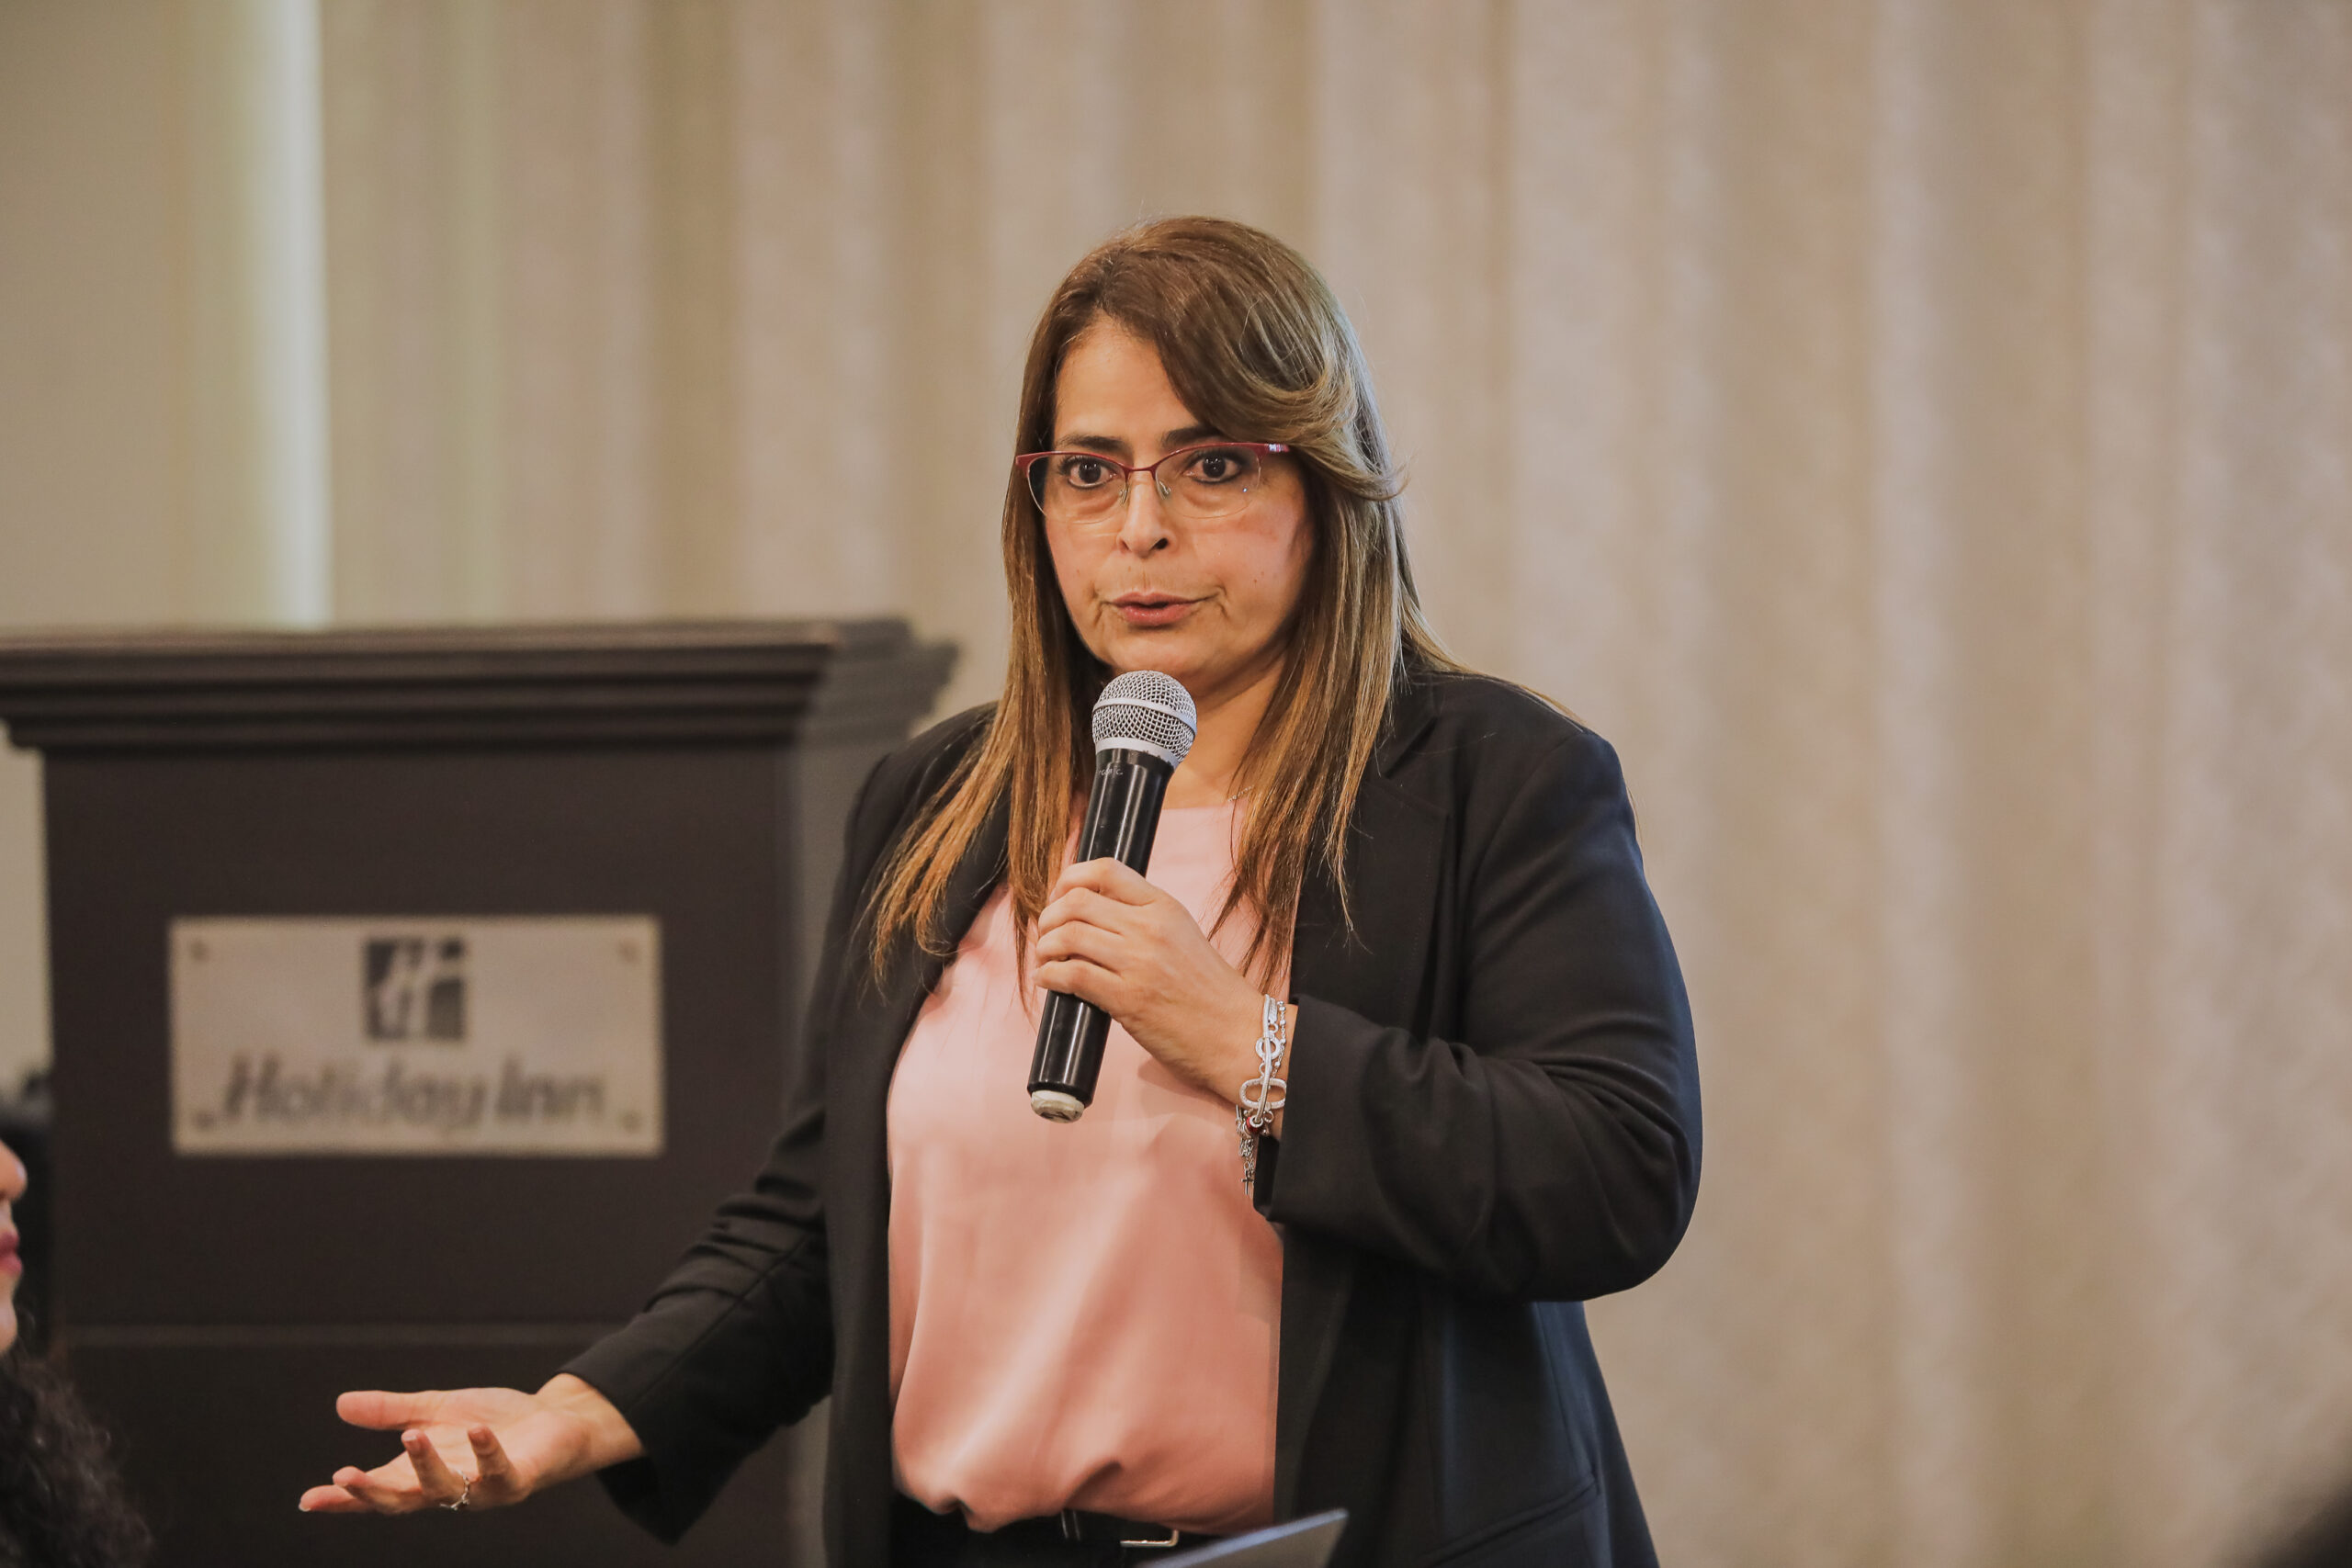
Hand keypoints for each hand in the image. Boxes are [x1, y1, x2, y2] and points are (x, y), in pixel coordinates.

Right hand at [298, 1373, 641, 1514]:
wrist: (553, 1423)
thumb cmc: (493, 1423)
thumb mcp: (435, 1410)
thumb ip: (391, 1411)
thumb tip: (340, 1403)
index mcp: (420, 1474)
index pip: (375, 1492)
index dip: (342, 1499)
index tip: (308, 1500)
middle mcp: (446, 1489)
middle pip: (401, 1500)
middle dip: (372, 1492)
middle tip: (345, 1476)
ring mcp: (481, 1489)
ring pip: (446, 1489)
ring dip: (427, 1465)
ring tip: (411, 1435)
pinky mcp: (517, 1480)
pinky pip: (500, 1472)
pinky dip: (487, 1452)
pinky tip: (477, 1431)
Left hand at [1035, 858, 1284, 1124]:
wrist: (1236, 1033)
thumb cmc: (1208, 992)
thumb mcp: (1182, 936)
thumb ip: (1143, 920)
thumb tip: (1092, 915)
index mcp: (1164, 907)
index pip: (1105, 870)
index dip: (1069, 879)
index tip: (1059, 897)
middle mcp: (1150, 928)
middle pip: (1077, 901)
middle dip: (1049, 916)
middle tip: (1047, 934)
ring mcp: (1138, 962)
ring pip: (1067, 935)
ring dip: (1046, 947)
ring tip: (1048, 960)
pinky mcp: (1127, 999)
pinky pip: (1071, 974)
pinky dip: (1049, 977)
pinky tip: (1050, 982)